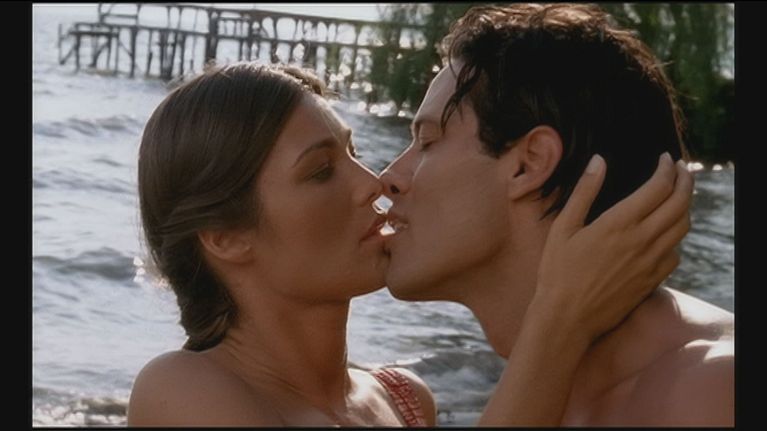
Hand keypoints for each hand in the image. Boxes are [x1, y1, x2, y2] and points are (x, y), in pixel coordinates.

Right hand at [531, 152, 693, 342]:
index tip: (664, 159)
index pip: (658, 187)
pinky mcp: (652, 280)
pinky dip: (675, 236)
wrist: (567, 318)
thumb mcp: (563, 227)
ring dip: (684, 206)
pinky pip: (675, 253)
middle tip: (680, 169)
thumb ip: (584, 192)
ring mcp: (650, 263)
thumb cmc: (558, 272)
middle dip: (685, 180)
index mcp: (619, 224)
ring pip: (682, 227)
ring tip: (677, 195)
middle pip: (679, 203)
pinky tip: (664, 233)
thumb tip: (599, 161)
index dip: (666, 168)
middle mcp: (642, 241)